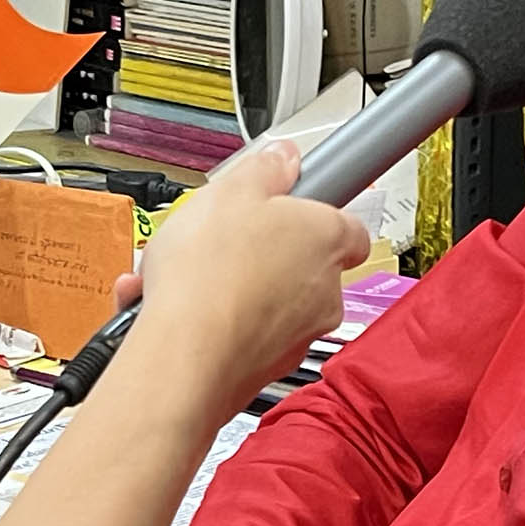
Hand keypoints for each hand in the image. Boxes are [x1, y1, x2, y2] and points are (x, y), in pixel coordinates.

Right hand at [122, 139, 365, 417]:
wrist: (184, 356)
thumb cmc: (210, 276)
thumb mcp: (229, 192)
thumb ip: (264, 170)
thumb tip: (283, 159)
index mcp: (327, 238)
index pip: (348, 225)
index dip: (314, 214)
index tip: (286, 207)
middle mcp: (326, 290)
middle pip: (303, 264)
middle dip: (265, 254)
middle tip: (226, 240)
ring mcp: (300, 333)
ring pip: (272, 302)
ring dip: (236, 288)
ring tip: (188, 278)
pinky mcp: (269, 366)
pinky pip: (246, 335)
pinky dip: (219, 322)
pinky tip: (177, 310)